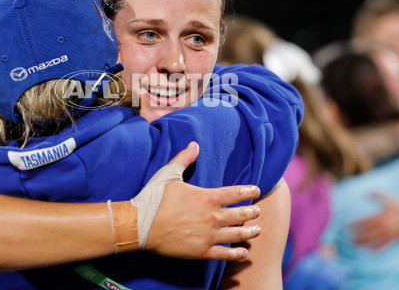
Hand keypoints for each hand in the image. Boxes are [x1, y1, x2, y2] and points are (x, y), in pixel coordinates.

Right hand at [146, 142, 261, 260]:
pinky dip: (237, 254)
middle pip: (241, 215)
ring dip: (250, 232)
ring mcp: (209, 236)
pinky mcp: (202, 251)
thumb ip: (184, 159)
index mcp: (207, 197)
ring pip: (237, 235)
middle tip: (258, 212)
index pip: (236, 193)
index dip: (248, 191)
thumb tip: (194, 144)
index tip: (256, 190)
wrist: (140, 225)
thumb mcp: (169, 173)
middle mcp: (213, 216)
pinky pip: (225, 254)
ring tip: (257, 230)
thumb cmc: (154, 198)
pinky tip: (243, 252)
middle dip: (252, 213)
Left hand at [351, 192, 398, 248]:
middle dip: (357, 237)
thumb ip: (377, 195)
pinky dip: (377, 250)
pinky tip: (371, 253)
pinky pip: (385, 246)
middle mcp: (385, 227)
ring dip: (364, 244)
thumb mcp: (390, 197)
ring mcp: (390, 234)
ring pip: (374, 242)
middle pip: (367, 234)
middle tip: (347, 239)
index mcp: (381, 217)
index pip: (364, 223)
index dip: (354, 225)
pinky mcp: (396, 239)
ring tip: (355, 245)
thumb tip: (365, 195)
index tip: (346, 226)